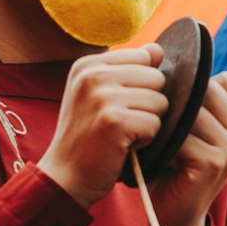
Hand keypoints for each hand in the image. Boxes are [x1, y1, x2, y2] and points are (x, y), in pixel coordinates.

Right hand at [39, 45, 166, 207]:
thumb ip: (128, 70)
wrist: (66, 176)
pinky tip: (125, 146)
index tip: (121, 106)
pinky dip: (147, 140)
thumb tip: (157, 49)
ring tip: (124, 135)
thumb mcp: (100, 96)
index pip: (144, 58)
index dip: (143, 86)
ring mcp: (101, 96)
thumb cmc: (89, 138)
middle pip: (156, 78)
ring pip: (160, 101)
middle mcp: (92, 74)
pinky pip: (155, 123)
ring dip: (149, 123)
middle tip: (125, 124)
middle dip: (150, 105)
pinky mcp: (113, 120)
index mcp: (88, 64)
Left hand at [147, 71, 226, 225]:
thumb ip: (190, 101)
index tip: (154, 88)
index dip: (184, 82)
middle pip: (204, 93)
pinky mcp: (215, 163)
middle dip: (173, 97)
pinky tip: (147, 145)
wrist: (173, 216)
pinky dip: (162, 139)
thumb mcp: (182, 130)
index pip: (213, 82)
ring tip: (143, 123)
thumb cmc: (172, 169)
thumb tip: (174, 56)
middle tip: (142, 101)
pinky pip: (183, 137)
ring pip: (192, 113)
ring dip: (164, 118)